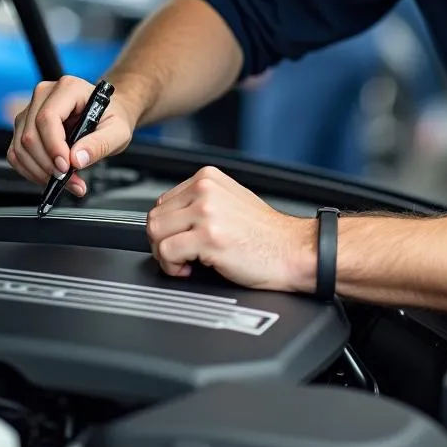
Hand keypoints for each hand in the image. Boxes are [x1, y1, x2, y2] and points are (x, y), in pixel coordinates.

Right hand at [7, 76, 134, 196]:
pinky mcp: (24, 126)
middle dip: (48, 164)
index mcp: (69, 88)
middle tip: (68, 179)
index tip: (65, 166)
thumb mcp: (119, 131)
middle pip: (31, 134)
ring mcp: (31, 110)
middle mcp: (45, 94)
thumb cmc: (112, 118)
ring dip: (40, 171)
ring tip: (65, 181)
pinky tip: (51, 177)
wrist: (107, 116)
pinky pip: (16, 153)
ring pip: (20, 146)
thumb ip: (100, 144)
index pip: (48, 117)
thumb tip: (76, 159)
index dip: (53, 145)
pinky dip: (31, 171)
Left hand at [146, 166, 314, 291]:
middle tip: (184, 256)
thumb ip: (199, 201)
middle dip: (163, 243)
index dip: (168, 228)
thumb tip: (169, 217)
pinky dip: (173, 267)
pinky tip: (193, 268)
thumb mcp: (230, 201)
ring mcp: (206, 212)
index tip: (183, 241)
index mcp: (208, 178)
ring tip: (188, 262)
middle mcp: (204, 190)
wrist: (293, 250)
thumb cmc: (265, 234)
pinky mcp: (208, 236)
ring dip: (166, 255)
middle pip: (154, 218)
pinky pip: (167, 252)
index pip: (162, 202)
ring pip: (155, 233)